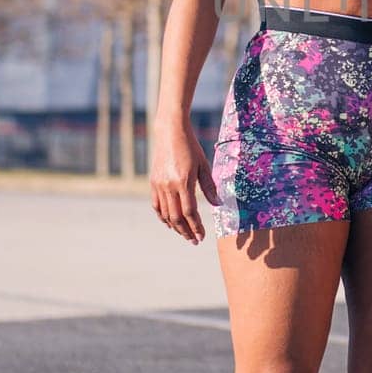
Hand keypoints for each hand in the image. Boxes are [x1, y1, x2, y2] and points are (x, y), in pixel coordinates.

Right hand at [150, 117, 219, 243]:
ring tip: (184, 234)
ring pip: (165, 213)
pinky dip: (162, 216)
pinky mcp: (153, 182)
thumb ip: (209, 187)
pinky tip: (170, 223)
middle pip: (176, 217)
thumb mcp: (204, 165)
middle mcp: (169, 185)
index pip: (189, 212)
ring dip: (175, 227)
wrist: (170, 132)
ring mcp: (159, 184)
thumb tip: (218, 205)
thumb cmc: (191, 147)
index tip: (202, 236)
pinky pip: (156, 205)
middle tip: (194, 241)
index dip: (196, 226)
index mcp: (183, 181)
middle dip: (186, 231)